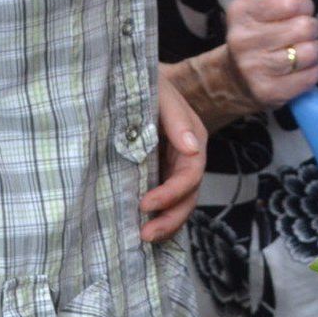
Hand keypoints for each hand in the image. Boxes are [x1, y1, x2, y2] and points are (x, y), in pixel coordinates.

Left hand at [141, 70, 205, 242]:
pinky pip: (162, 198)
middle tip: (146, 234)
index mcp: (191, 137)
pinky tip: (138, 228)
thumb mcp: (159, 91)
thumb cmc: (142, 81)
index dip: (172, 192)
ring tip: (143, 238)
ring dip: (165, 222)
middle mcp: (185, 156)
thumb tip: (192, 147)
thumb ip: (177, 117)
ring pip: (179, 202)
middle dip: (171, 217)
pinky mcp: (155, 172)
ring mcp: (170, 166)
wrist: (125, 79)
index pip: (191, 173)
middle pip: (189, 195)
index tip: (145, 203)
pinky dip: (156, 215)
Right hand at [225, 0, 317, 109]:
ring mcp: (253, 68)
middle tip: (298, 34)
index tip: (297, 10)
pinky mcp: (268, 92)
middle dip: (310, 28)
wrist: (235, 77)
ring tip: (298, 51)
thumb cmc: (261, 31)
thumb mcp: (272, 0)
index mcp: (241, 10)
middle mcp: (242, 39)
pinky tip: (298, 69)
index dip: (303, 4)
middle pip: (305, 27)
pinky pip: (311, 75)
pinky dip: (313, 70)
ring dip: (313, 50)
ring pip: (311, 52)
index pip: (290, 0)